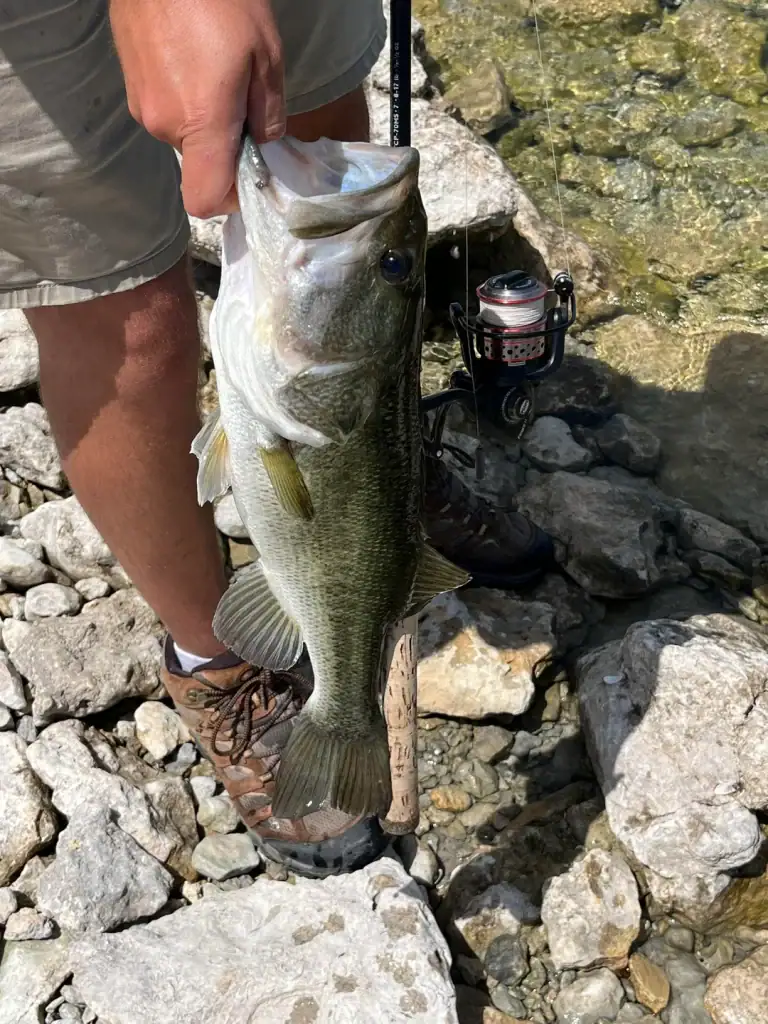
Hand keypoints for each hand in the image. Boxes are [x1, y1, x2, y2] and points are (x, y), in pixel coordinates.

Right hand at [110, 0, 284, 217]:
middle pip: (200, 166)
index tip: (251, 176)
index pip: (205, 200)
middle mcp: (164, 124)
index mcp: (200, 124)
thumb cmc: (221, 0)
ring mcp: (142, 106)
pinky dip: (186, 102)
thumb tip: (264, 145)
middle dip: (226, 148)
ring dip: (206, 122)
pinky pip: (166, 112)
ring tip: (219, 74)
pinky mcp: (131, 88)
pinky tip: (196, 63)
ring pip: (184, 137)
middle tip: (246, 106)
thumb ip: (269, 115)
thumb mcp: (266, 57)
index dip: (230, 200)